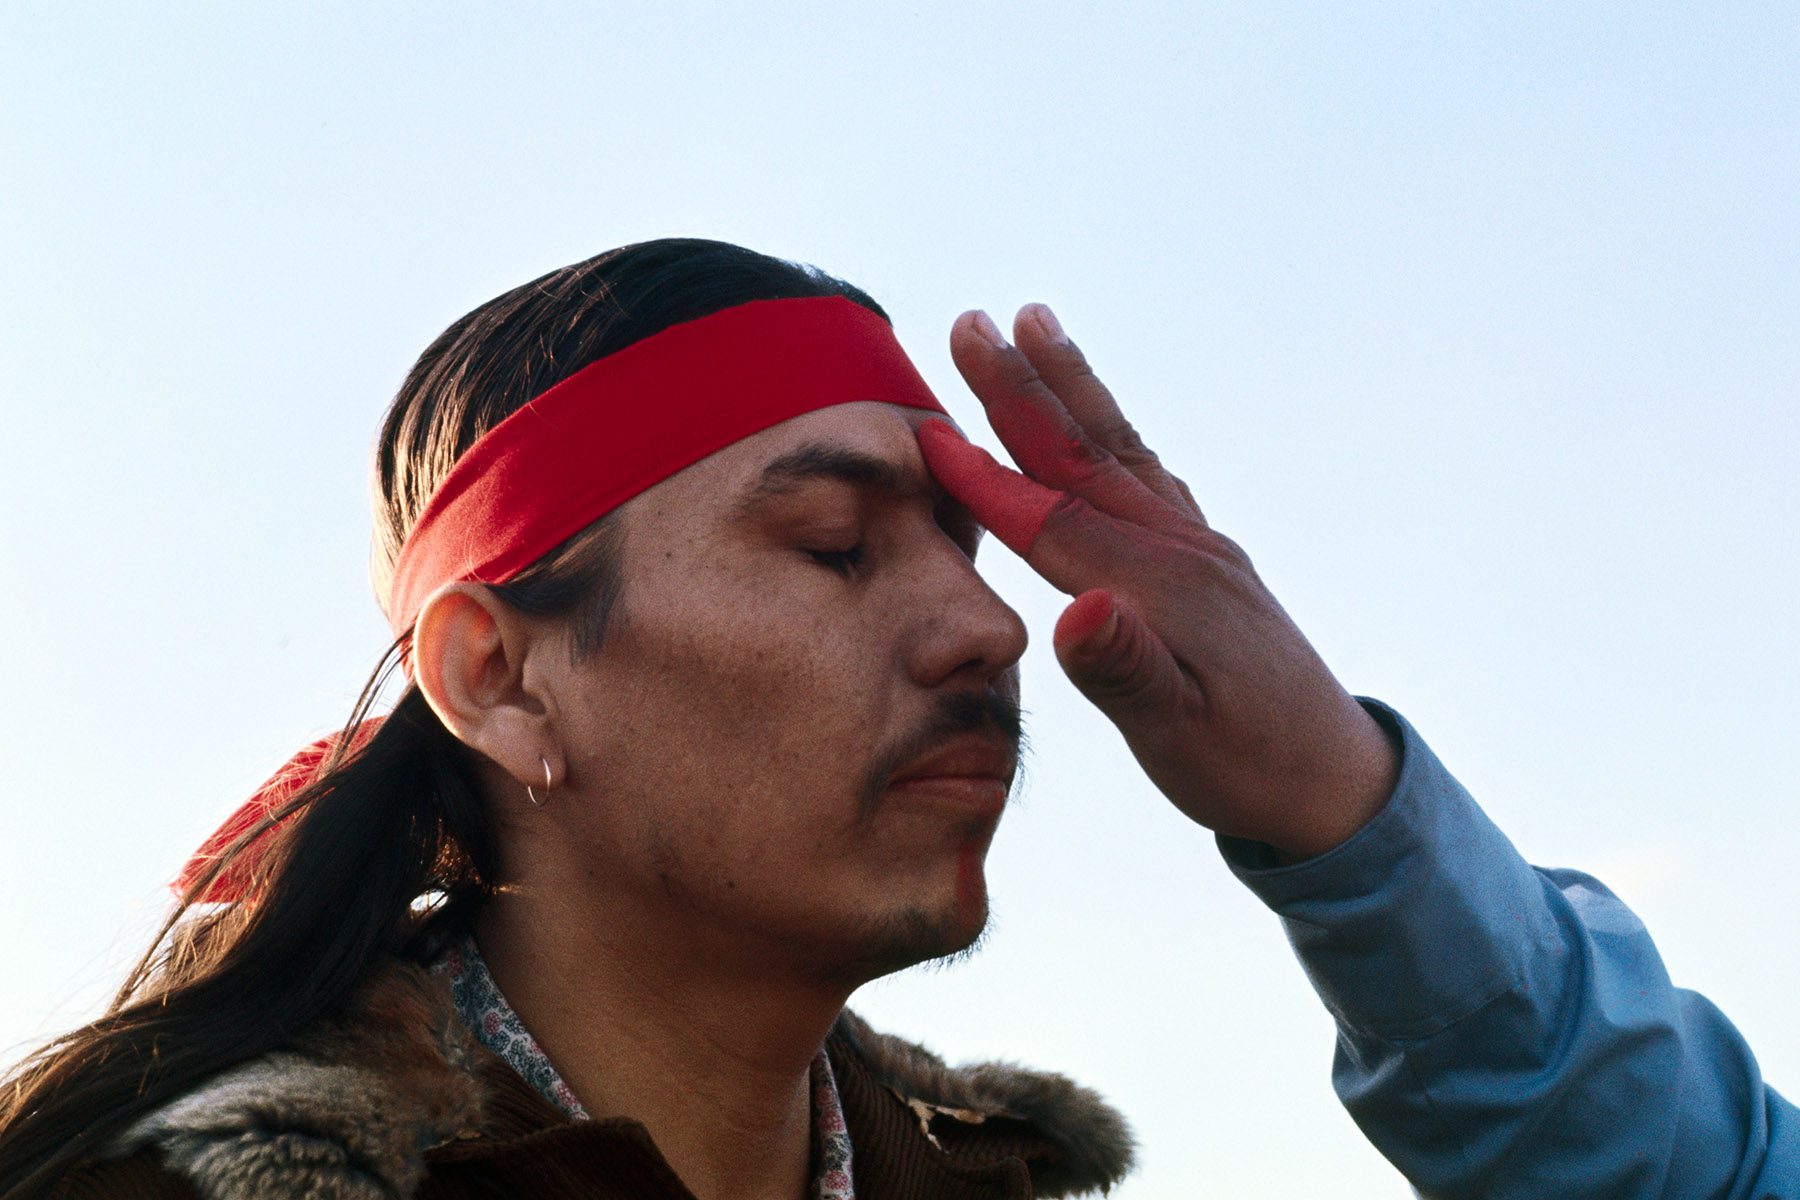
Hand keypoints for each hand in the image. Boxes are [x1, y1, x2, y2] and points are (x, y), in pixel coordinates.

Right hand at [918, 305, 1396, 859]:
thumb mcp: (1177, 736)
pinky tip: (1106, 428)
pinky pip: (1148, 477)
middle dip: (1021, 387)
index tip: (925, 428)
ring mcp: (1199, 549)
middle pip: (1084, 453)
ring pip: (1119, 450)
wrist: (1337, 781)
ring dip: (1070, 385)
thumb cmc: (1249, 766)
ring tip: (1037, 322)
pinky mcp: (1211, 564)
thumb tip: (1076, 613)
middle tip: (972, 321)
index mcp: (1157, 586)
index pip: (1050, 518)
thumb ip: (1123, 673)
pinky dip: (1112, 435)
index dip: (984, 477)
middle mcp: (1179, 549)